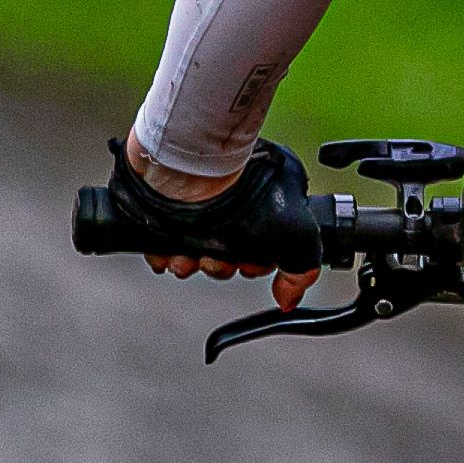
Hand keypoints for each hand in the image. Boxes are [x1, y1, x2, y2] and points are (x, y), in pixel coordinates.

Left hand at [133, 145, 315, 304]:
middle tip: (216, 256)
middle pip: (225, 256)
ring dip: (191, 264)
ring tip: (188, 256)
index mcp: (261, 211)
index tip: (246, 262)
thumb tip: (289, 299)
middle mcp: (230, 209)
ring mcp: (197, 209)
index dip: (252, 265)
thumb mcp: (293, 234)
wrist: (192, 163)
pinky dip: (164, 255)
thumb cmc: (245, 188)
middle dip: (219, 265)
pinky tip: (168, 253)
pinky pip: (162, 246)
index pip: (259, 254)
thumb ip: (301, 271)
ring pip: (193, 254)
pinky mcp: (165, 211)